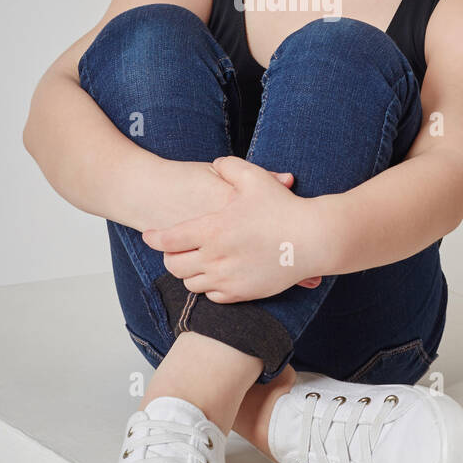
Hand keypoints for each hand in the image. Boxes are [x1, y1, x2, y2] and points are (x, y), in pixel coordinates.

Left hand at [141, 154, 327, 301]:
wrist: (313, 239)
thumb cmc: (283, 208)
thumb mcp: (254, 178)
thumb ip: (228, 167)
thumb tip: (216, 165)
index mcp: (212, 230)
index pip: (169, 239)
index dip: (154, 237)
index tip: (149, 236)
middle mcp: (215, 257)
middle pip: (174, 266)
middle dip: (170, 257)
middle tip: (174, 250)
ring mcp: (228, 279)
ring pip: (191, 283)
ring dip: (190, 273)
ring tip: (197, 261)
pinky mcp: (243, 294)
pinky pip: (213, 297)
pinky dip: (210, 287)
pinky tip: (217, 274)